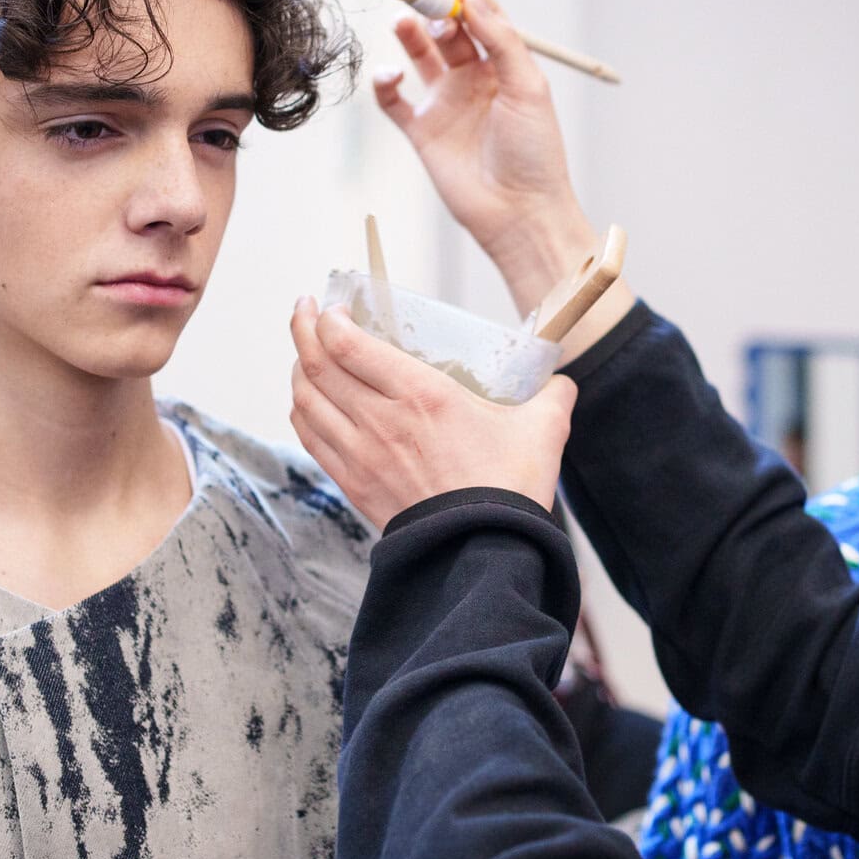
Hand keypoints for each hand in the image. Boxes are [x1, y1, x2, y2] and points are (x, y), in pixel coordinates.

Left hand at [289, 298, 577, 530]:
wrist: (484, 553)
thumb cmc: (510, 489)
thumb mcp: (544, 429)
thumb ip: (552, 396)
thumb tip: (560, 384)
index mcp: (420, 394)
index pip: (349, 344)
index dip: (329, 318)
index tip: (333, 305)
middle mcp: (380, 419)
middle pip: (317, 364)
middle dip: (304, 329)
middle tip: (306, 310)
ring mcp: (361, 454)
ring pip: (306, 400)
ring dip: (298, 369)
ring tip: (306, 352)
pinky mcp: (354, 484)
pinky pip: (311, 438)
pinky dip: (302, 412)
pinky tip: (308, 402)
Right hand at [372, 0, 597, 310]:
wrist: (520, 213)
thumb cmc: (535, 154)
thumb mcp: (526, 87)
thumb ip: (500, 40)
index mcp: (505, 68)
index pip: (482, 20)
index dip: (467, 0)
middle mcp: (475, 81)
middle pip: (447, 32)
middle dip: (434, 10)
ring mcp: (447, 105)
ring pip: (419, 57)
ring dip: (409, 35)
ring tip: (403, 21)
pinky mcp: (423, 133)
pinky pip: (394, 100)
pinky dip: (385, 83)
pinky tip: (391, 74)